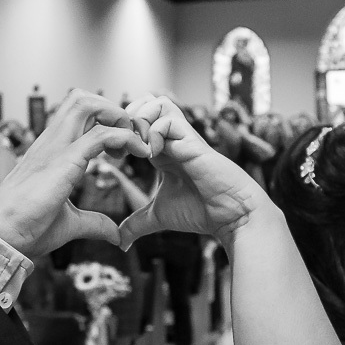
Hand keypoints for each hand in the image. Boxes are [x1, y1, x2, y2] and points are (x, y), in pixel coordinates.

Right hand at [0, 90, 149, 255]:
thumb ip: (94, 223)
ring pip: (86, 103)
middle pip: (81, 99)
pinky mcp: (63, 161)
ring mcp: (55, 148)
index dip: (105, 122)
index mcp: (51, 152)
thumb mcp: (69, 224)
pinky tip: (139, 152)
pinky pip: (100, 134)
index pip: (78, 117)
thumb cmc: (25, 230)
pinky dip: (125, 137)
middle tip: (131, 138)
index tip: (125, 149)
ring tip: (134, 142)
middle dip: (113, 110)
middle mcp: (51, 143)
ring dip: (117, 115)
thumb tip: (115, 233)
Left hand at [117, 96, 269, 250]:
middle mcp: (171, 139)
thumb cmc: (201, 212)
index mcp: (161, 150)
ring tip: (137, 149)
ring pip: (157, 102)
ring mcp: (183, 138)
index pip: (135, 120)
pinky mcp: (193, 142)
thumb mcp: (158, 216)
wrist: (231, 217)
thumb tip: (119, 243)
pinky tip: (152, 156)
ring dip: (140, 121)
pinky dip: (154, 133)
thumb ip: (137, 224)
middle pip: (144, 101)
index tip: (113, 156)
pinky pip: (169, 120)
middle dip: (126, 119)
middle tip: (121, 147)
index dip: (119, 131)